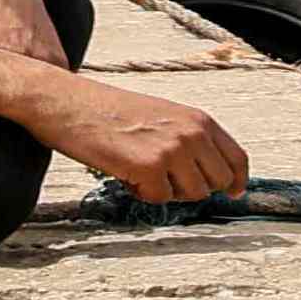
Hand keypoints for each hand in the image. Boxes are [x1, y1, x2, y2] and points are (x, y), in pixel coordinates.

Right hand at [0, 59, 239, 211]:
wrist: (64, 101)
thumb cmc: (107, 110)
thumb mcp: (163, 115)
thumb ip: (190, 139)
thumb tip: (208, 173)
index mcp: (198, 120)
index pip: (237, 159)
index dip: (236, 181)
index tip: (233, 192)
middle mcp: (192, 134)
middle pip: (218, 183)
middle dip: (192, 187)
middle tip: (163, 178)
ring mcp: (173, 150)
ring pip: (191, 194)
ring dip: (166, 190)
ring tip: (140, 170)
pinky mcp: (148, 167)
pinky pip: (159, 199)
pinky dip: (141, 192)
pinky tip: (124, 173)